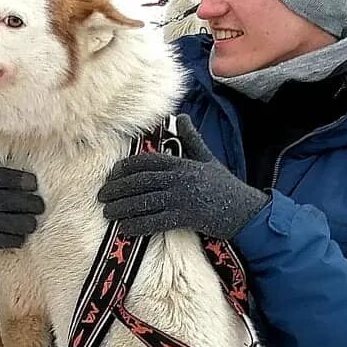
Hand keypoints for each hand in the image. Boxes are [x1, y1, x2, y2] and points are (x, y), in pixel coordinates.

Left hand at [97, 116, 269, 238]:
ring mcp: (182, 198)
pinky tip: (124, 228)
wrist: (245, 211)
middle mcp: (179, 179)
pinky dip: (138, 225)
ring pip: (144, 202)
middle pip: (140, 182)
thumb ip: (191, 139)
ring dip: (122, 208)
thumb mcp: (207, 159)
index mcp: (181, 163)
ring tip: (107, 212)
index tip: (110, 175)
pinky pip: (155, 222)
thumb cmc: (224, 186)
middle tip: (101, 195)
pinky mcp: (186, 218)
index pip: (146, 162)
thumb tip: (180, 117)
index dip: (124, 168)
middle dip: (117, 189)